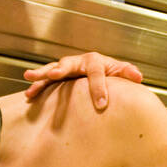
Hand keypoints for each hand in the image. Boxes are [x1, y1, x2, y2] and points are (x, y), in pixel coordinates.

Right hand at [23, 52, 143, 107]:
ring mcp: (65, 69)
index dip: (99, 88)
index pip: (97, 73)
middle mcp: (78, 62)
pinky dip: (37, 87)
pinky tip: (28, 95)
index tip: (102, 104)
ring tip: (29, 77)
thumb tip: (138, 77)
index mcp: (95, 61)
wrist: (96, 69)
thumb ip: (127, 73)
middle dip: (61, 69)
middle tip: (55, 74)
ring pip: (52, 69)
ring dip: (41, 74)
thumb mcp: (119, 71)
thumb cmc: (109, 72)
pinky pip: (45, 82)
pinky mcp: (57, 77)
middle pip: (68, 64)